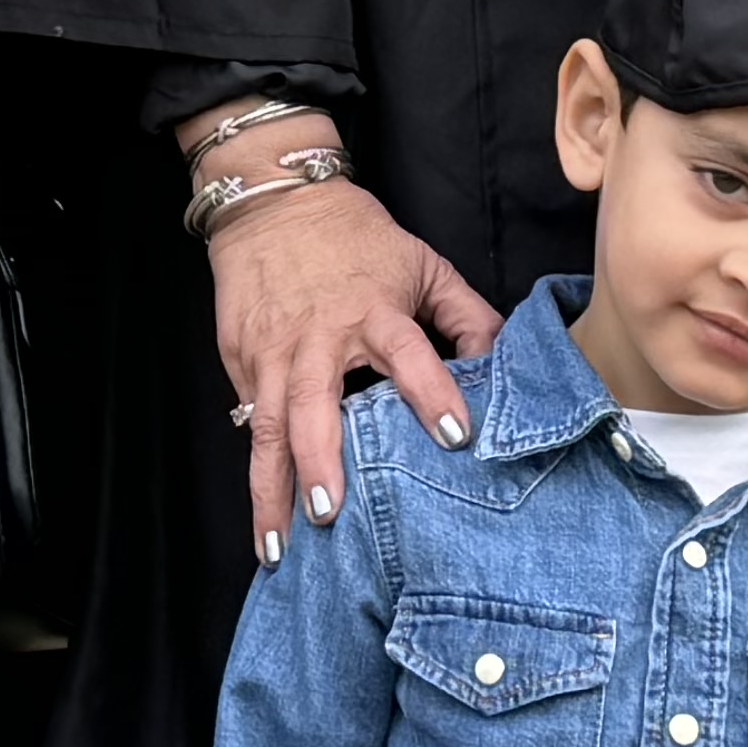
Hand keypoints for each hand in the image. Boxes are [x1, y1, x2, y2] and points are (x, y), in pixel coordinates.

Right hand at [198, 149, 500, 564]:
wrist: (273, 199)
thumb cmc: (355, 236)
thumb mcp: (422, 264)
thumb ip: (466, 316)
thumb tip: (508, 363)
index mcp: (373, 310)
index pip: (407, 354)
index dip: (432, 393)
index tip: (455, 438)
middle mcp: (319, 337)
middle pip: (314, 404)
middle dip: (319, 461)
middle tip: (330, 515)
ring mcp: (271, 351)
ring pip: (267, 427)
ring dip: (271, 488)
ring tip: (277, 547)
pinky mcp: (239, 358)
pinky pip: (249, 419)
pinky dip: (257, 467)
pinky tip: (266, 516)